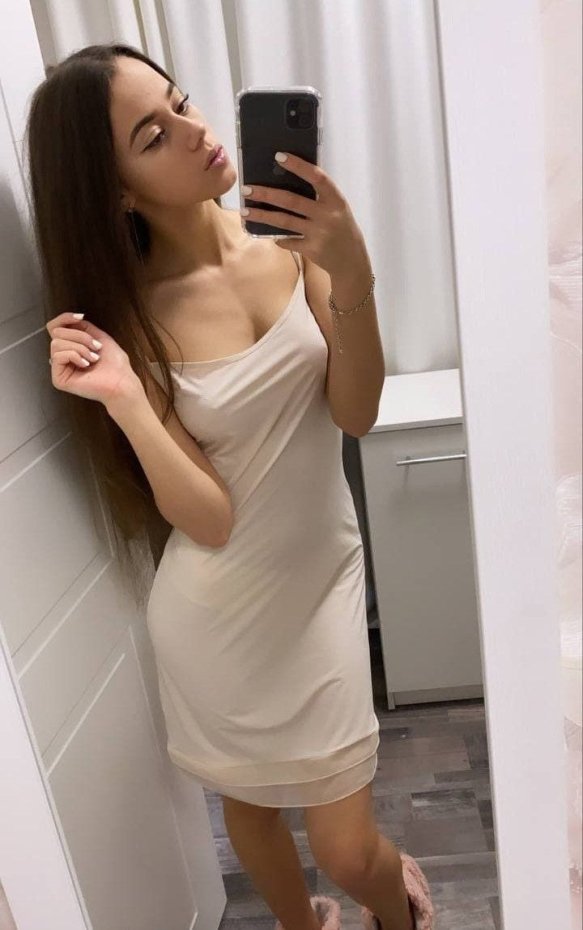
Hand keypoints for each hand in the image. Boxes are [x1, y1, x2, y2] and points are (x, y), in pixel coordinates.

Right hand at [46, 311, 142, 406]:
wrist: (121, 382)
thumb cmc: (115, 364)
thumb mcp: (99, 337)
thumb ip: (83, 327)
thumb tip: (70, 319)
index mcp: (71, 348)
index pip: (55, 327)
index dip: (64, 318)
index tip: (81, 316)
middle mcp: (63, 357)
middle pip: (56, 332)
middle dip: (80, 336)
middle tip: (96, 347)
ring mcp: (59, 368)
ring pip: (56, 343)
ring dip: (80, 347)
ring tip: (93, 358)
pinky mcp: (58, 379)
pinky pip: (57, 356)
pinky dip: (75, 356)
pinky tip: (86, 365)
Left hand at [241, 152, 368, 278]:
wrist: (352, 260)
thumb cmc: (341, 228)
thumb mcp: (337, 208)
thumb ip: (319, 196)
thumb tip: (288, 180)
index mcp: (336, 200)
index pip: (317, 177)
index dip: (299, 166)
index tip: (279, 156)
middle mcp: (327, 216)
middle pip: (291, 201)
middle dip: (266, 194)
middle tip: (246, 188)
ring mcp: (319, 234)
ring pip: (284, 221)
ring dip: (262, 215)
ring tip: (245, 210)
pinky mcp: (311, 250)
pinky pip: (287, 240)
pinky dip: (276, 236)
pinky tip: (266, 232)